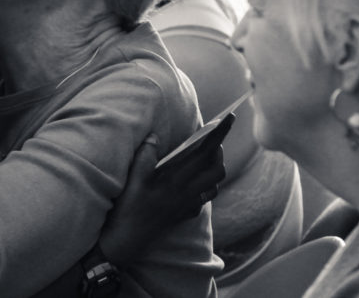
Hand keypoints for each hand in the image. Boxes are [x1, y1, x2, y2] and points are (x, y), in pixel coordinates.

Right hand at [98, 131, 226, 265]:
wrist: (128, 240)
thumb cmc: (129, 207)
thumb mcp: (133, 179)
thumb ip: (145, 155)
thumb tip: (154, 136)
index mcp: (176, 181)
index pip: (205, 154)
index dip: (219, 135)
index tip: (230, 118)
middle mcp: (188, 193)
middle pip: (218, 170)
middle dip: (219, 152)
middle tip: (210, 141)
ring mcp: (189, 206)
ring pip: (214, 185)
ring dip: (214, 170)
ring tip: (204, 158)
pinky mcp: (186, 214)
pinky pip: (205, 199)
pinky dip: (205, 187)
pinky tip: (194, 182)